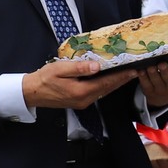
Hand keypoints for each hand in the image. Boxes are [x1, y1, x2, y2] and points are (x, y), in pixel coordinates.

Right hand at [23, 59, 137, 110]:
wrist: (32, 92)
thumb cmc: (44, 79)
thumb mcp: (60, 69)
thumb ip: (79, 68)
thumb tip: (96, 66)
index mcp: (81, 91)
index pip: (106, 82)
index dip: (120, 76)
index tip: (132, 70)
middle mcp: (84, 99)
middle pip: (108, 89)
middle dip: (122, 80)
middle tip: (135, 71)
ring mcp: (83, 102)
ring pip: (104, 92)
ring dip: (115, 84)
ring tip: (126, 75)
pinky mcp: (80, 101)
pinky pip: (98, 93)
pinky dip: (106, 86)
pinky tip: (110, 80)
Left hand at [138, 49, 167, 107]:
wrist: (165, 96)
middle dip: (166, 71)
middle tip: (162, 63)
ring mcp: (161, 88)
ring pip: (155, 79)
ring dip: (152, 72)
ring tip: (149, 65)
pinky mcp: (149, 90)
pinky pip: (144, 82)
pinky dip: (142, 76)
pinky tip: (139, 69)